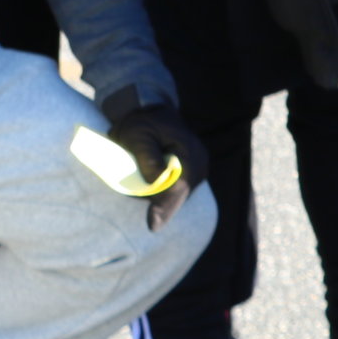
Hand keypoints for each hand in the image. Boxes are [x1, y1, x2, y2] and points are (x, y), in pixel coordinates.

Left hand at [105, 103, 209, 231]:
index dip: (164, 207)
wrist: (151, 112)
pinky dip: (165, 193)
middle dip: (161, 205)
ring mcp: (199, 171)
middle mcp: (200, 164)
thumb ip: (147, 158)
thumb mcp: (137, 135)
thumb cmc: (142, 122)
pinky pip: (178, 191)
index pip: (178, 187)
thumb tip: (157, 181)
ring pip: (178, 195)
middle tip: (143, 209)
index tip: (152, 226)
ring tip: (143, 183)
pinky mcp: (192, 176)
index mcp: (190, 153)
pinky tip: (153, 185)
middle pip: (179, 196)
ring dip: (162, 198)